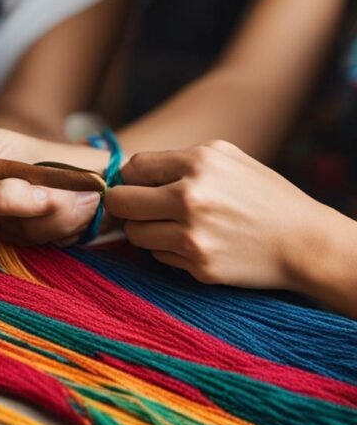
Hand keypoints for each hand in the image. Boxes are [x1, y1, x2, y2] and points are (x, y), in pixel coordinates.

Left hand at [104, 140, 331, 288]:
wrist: (303, 242)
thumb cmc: (262, 196)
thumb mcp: (227, 158)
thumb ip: (178, 160)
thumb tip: (128, 172)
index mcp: (199, 163)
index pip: (132, 168)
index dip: (132, 178)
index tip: (141, 186)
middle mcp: (191, 197)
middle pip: (121, 202)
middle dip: (125, 205)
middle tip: (138, 209)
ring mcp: (193, 235)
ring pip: (133, 233)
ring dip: (144, 230)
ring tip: (169, 226)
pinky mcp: (197, 265)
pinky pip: (157, 256)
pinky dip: (167, 250)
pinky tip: (193, 244)